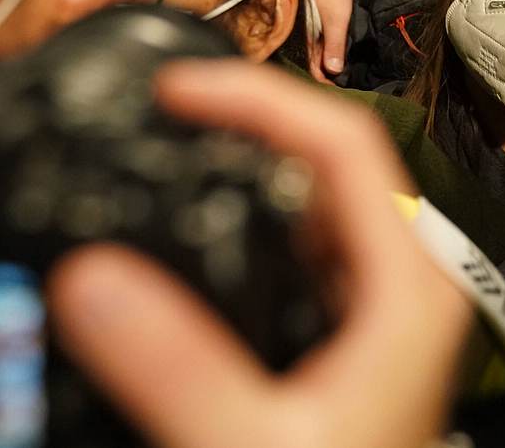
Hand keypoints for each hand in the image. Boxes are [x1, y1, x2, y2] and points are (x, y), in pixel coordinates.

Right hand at [47, 60, 471, 447]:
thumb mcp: (256, 442)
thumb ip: (178, 367)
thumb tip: (97, 280)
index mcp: (407, 289)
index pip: (345, 147)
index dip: (263, 101)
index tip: (183, 91)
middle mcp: (405, 285)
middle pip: (335, 160)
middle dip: (254, 119)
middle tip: (175, 106)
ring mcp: (381, 305)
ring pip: (321, 199)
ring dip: (256, 161)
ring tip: (186, 141)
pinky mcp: (352, 331)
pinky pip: (307, 244)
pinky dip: (256, 215)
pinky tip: (214, 224)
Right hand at [307, 0, 353, 81]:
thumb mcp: (336, 18)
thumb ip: (335, 43)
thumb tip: (334, 71)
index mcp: (305, 42)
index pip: (315, 71)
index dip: (329, 80)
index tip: (346, 83)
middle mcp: (310, 43)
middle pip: (321, 69)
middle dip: (336, 77)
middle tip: (356, 81)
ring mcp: (318, 39)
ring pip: (328, 61)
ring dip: (340, 67)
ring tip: (358, 72)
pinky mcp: (327, 34)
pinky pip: (332, 51)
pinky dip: (342, 57)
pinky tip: (354, 59)